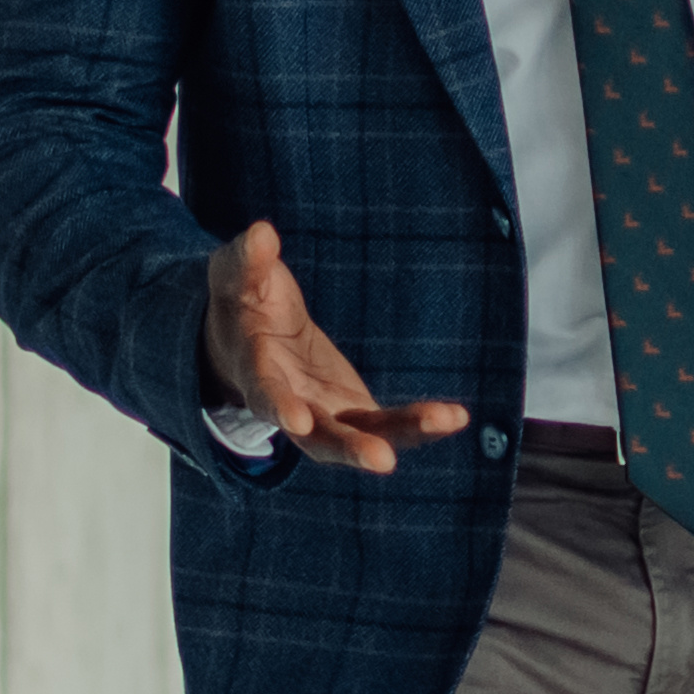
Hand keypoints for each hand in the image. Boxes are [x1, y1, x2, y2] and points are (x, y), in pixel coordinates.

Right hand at [204, 222, 467, 475]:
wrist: (250, 341)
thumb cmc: (243, 306)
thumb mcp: (237, 278)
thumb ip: (247, 262)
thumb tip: (261, 233)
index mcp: (257, 374)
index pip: (266, 393)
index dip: (278, 405)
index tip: (293, 419)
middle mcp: (292, 406)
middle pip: (318, 438)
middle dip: (349, 448)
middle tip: (383, 460)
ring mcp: (326, 415)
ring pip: (363, 436)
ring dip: (404, 434)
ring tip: (448, 420)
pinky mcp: (355, 413)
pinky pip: (389, 424)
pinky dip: (421, 424)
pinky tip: (457, 418)